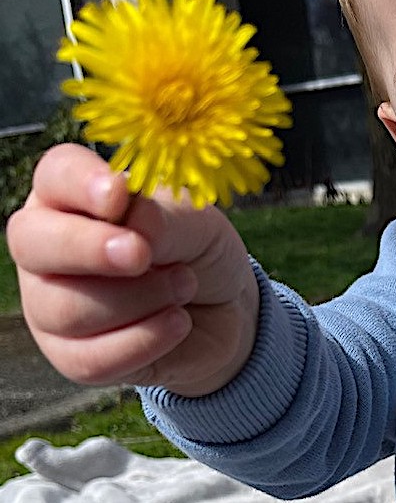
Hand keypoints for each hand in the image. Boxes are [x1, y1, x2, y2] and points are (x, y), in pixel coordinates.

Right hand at [7, 143, 259, 396]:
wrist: (226, 309)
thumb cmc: (198, 249)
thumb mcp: (197, 222)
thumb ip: (163, 218)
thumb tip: (132, 222)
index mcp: (75, 195)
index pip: (56, 175)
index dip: (80, 184)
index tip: (118, 195)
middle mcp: (48, 246)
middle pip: (32, 242)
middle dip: (88, 248)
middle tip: (141, 254)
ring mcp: (50, 303)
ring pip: (65, 307)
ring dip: (141, 297)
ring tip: (186, 284)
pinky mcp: (70, 355)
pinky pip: (89, 357)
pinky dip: (144, 340)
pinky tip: (178, 322)